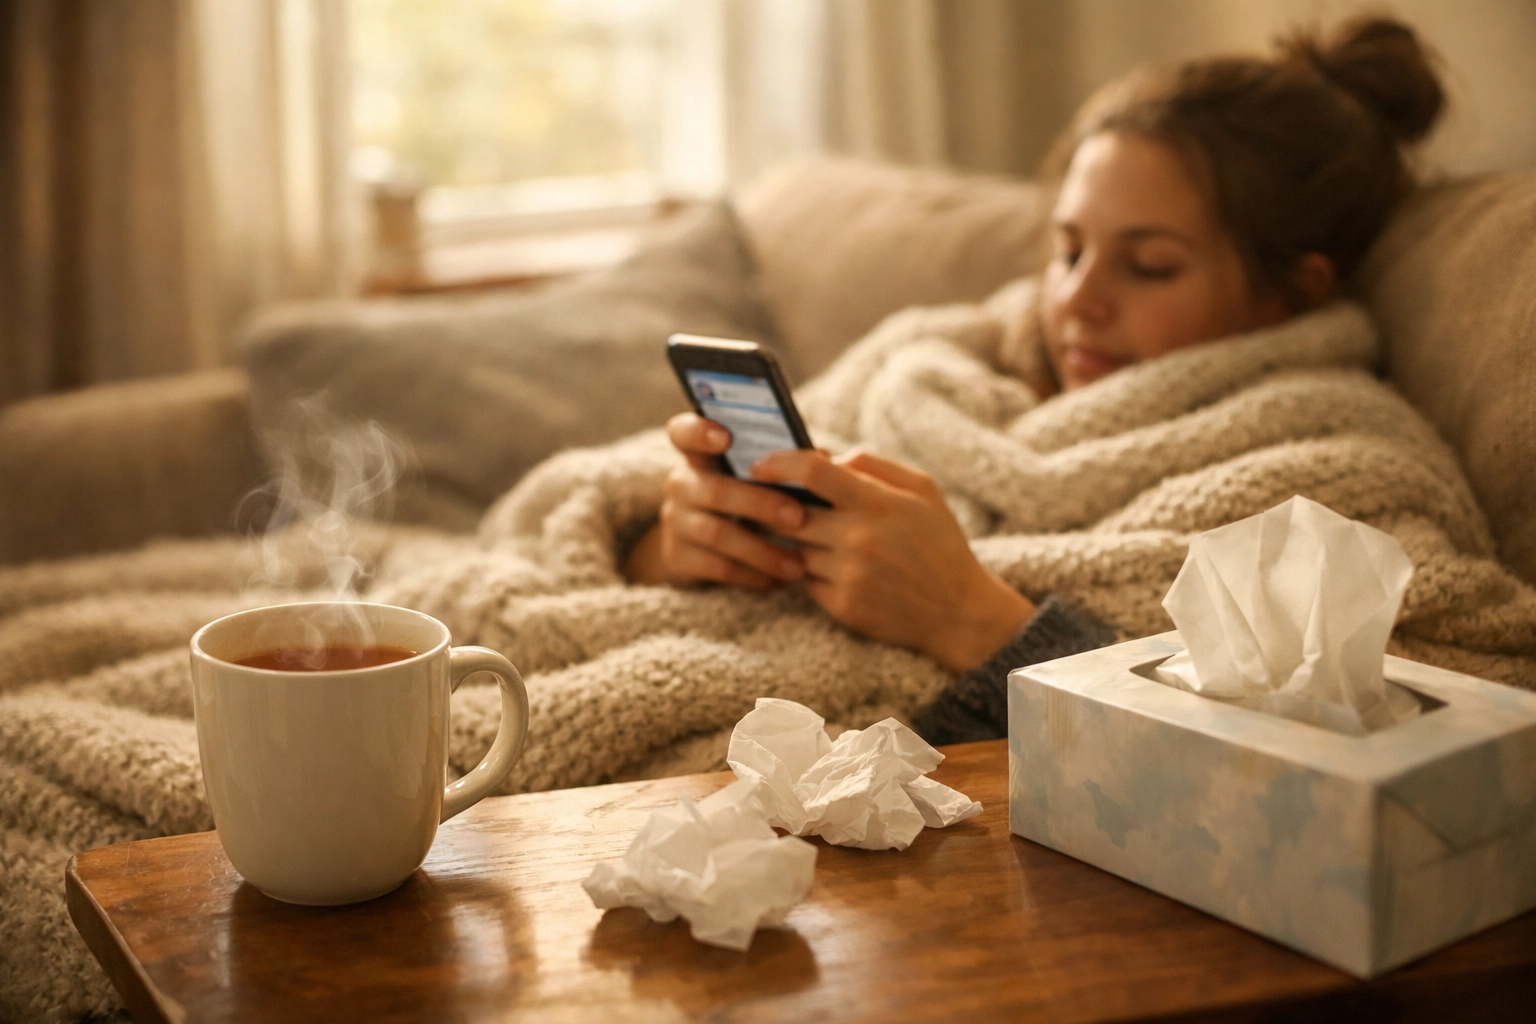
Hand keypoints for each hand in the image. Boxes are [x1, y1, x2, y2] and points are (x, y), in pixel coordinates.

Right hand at [624, 413, 808, 588]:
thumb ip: (783, 466)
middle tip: (797, 517)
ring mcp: (676, 522)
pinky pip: (718, 567)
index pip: (683, 432)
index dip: (699, 431)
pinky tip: (778, 579)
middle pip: (715, 490)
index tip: (726, 437)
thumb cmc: (744, 504)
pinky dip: (753, 574)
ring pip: (719, 534)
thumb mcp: (754, 481)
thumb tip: (825, 458)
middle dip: (760, 504)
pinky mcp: (678, 558)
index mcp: (701, 457)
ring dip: (762, 550)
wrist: (700, 554)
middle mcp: (682, 485)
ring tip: (797, 565)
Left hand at [751, 449, 1035, 671]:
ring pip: (796, 549)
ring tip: (834, 544)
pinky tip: (845, 573)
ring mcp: (848, 576)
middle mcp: (858, 539)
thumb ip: (874, 465)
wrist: (959, 612)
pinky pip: (806, 582)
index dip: (778, 463)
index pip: (811, 472)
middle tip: (791, 508)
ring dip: (805, 543)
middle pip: (791, 514)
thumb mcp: (923, 490)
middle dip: (786, 509)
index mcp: (879, 503)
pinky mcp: (842, 607)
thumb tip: (828, 457)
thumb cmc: (940, 543)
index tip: (760, 465)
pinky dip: (817, 575)